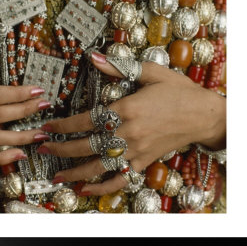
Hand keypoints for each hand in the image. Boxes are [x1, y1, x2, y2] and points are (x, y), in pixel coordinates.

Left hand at [37, 51, 225, 195]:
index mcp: (126, 109)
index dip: (63, 125)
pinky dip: (102, 187)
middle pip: (86, 145)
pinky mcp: (143, 162)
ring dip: (75, 172)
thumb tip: (94, 57)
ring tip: (56, 176)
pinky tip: (86, 188)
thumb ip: (119, 67)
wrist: (203, 115)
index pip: (86, 120)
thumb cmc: (178, 92)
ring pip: (99, 166)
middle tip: (42, 148)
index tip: (48, 127)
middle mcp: (128, 133)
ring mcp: (135, 151)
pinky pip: (119, 179)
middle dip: (61, 148)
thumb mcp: (150, 72)